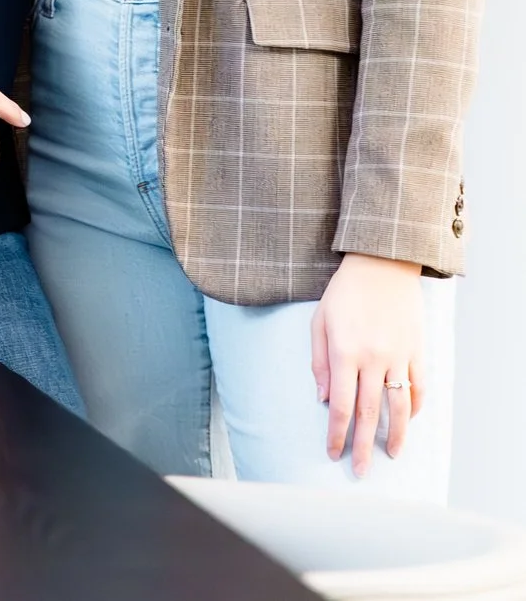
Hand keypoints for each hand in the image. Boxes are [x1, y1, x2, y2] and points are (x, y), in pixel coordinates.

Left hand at [312, 253, 425, 475]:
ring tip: (392, 456)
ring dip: (396, 435)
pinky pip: (418, 385)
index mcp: (344, 353)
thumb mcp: (319, 322)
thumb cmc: (343, 294)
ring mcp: (399, 356)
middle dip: (362, 445)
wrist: (381, 266)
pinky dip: (414, 406)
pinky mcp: (417, 351)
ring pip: (399, 405)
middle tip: (360, 472)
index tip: (332, 453)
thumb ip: (319, 362)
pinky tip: (408, 421)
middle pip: (368, 413)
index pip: (339, 405)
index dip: (335, 433)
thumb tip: (321, 399)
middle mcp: (373, 359)